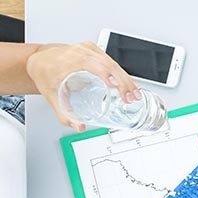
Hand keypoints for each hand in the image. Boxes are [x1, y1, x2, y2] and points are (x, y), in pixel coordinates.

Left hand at [25, 42, 139, 130]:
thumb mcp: (51, 94)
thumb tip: (78, 126)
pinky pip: (112, 61)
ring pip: (113, 63)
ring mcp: (89, 49)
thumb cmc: (44, 72)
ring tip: (134, 94)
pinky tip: (129, 84)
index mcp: (70, 60)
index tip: (116, 87)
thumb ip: (64, 113)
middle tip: (130, 98)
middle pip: (108, 65)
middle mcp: (81, 51)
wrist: (40, 59)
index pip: (93, 65)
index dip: (107, 75)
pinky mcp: (95, 51)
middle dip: (123, 83)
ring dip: (126, 79)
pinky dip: (122, 74)